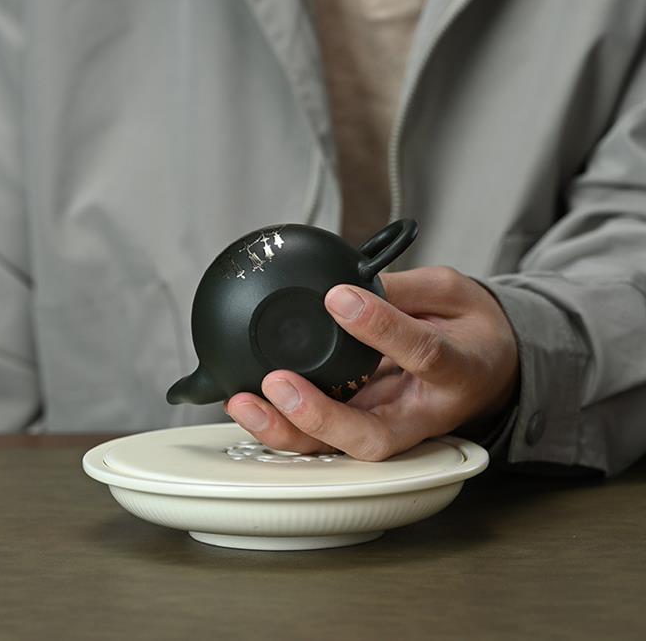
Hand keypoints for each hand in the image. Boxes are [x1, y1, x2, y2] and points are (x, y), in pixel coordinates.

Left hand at [225, 267, 518, 460]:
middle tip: (278, 383)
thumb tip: (349, 285)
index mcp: (458, 371)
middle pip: (372, 437)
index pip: (422, 354)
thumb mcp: (452, 292)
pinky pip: (325, 437)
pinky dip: (285, 425)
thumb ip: (404, 289)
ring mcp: (393, 428)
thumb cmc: (470, 331)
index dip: (381, 328)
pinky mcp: (369, 428)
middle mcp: (423, 413)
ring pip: (340, 448)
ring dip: (288, 431)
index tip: (339, 299)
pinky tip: (250, 404)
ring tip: (245, 402)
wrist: (487, 368)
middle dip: (320, 417)